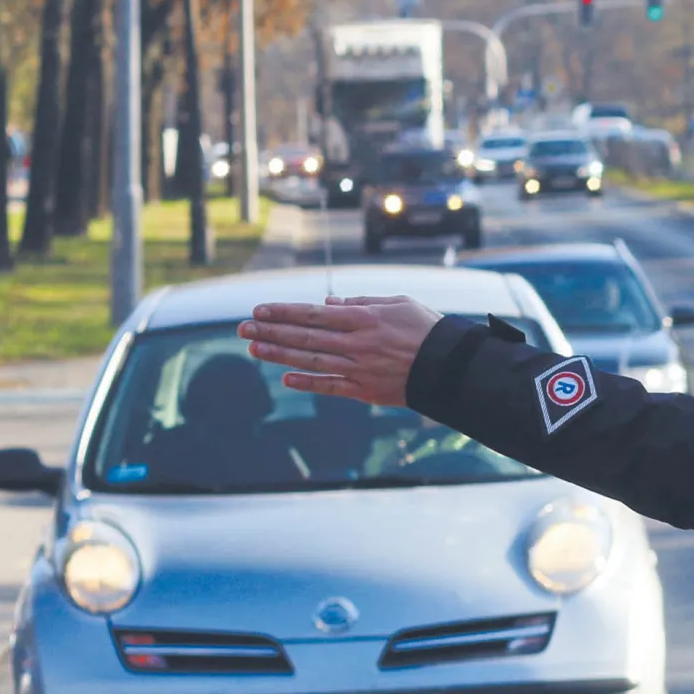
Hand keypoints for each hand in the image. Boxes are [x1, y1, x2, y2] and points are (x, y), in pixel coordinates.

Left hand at [238, 295, 442, 405]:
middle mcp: (357, 343)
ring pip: (311, 361)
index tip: (259, 311)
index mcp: (364, 319)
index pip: (314, 314)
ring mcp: (360, 369)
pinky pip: (331, 385)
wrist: (451, 366)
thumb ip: (361, 303)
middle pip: (305, 337)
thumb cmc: (426, 328)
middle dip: (271, 333)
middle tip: (243, 329)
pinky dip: (307, 381)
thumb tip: (328, 303)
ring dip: (279, 355)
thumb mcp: (397, 304)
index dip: (284, 313)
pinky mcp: (365, 390)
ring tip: (254, 349)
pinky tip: (285, 377)